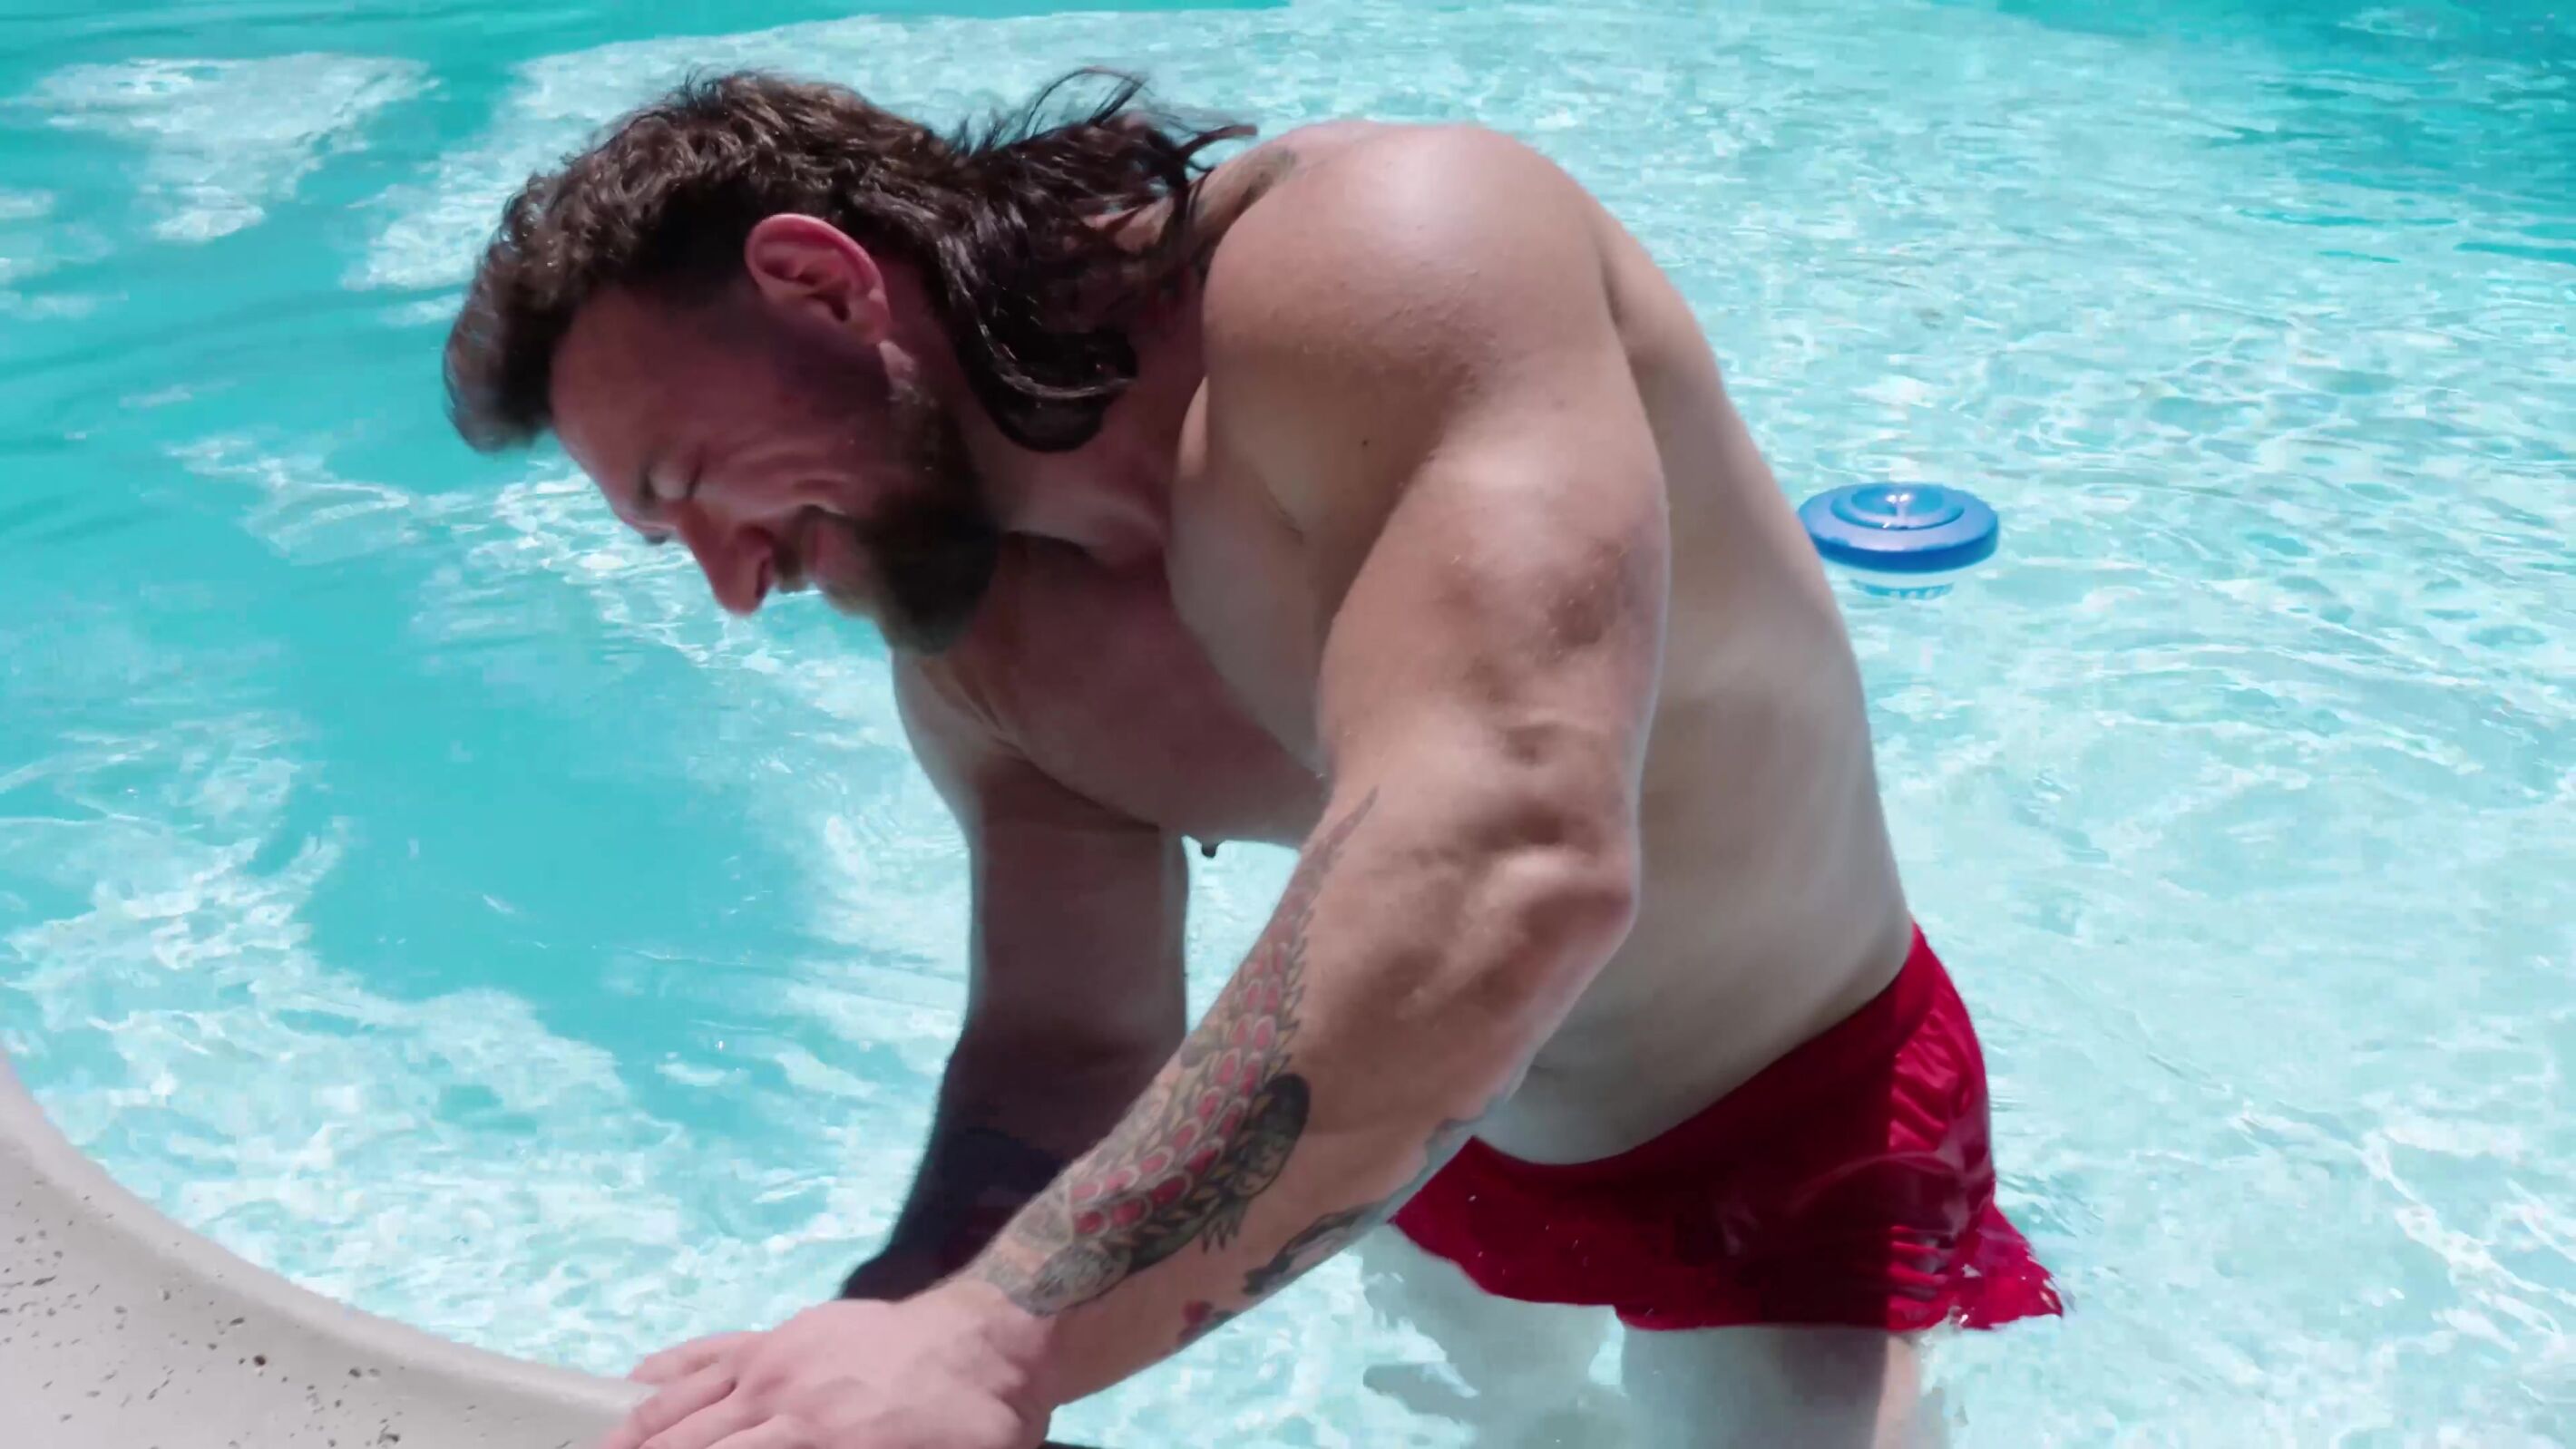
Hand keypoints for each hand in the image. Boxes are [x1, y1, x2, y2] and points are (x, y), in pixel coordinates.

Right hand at [599, 1290, 1052, 1448]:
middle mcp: (783, 1401)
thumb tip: (790, 1444)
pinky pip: (710, 1350)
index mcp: (820, 1442)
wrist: (998, 1338)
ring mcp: (777, 1360)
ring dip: (635, 1434)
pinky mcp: (783, 1334)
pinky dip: (667, 1369)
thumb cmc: (975, 1424)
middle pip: (686, 1445)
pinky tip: (634, 1382)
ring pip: (682, 1404)